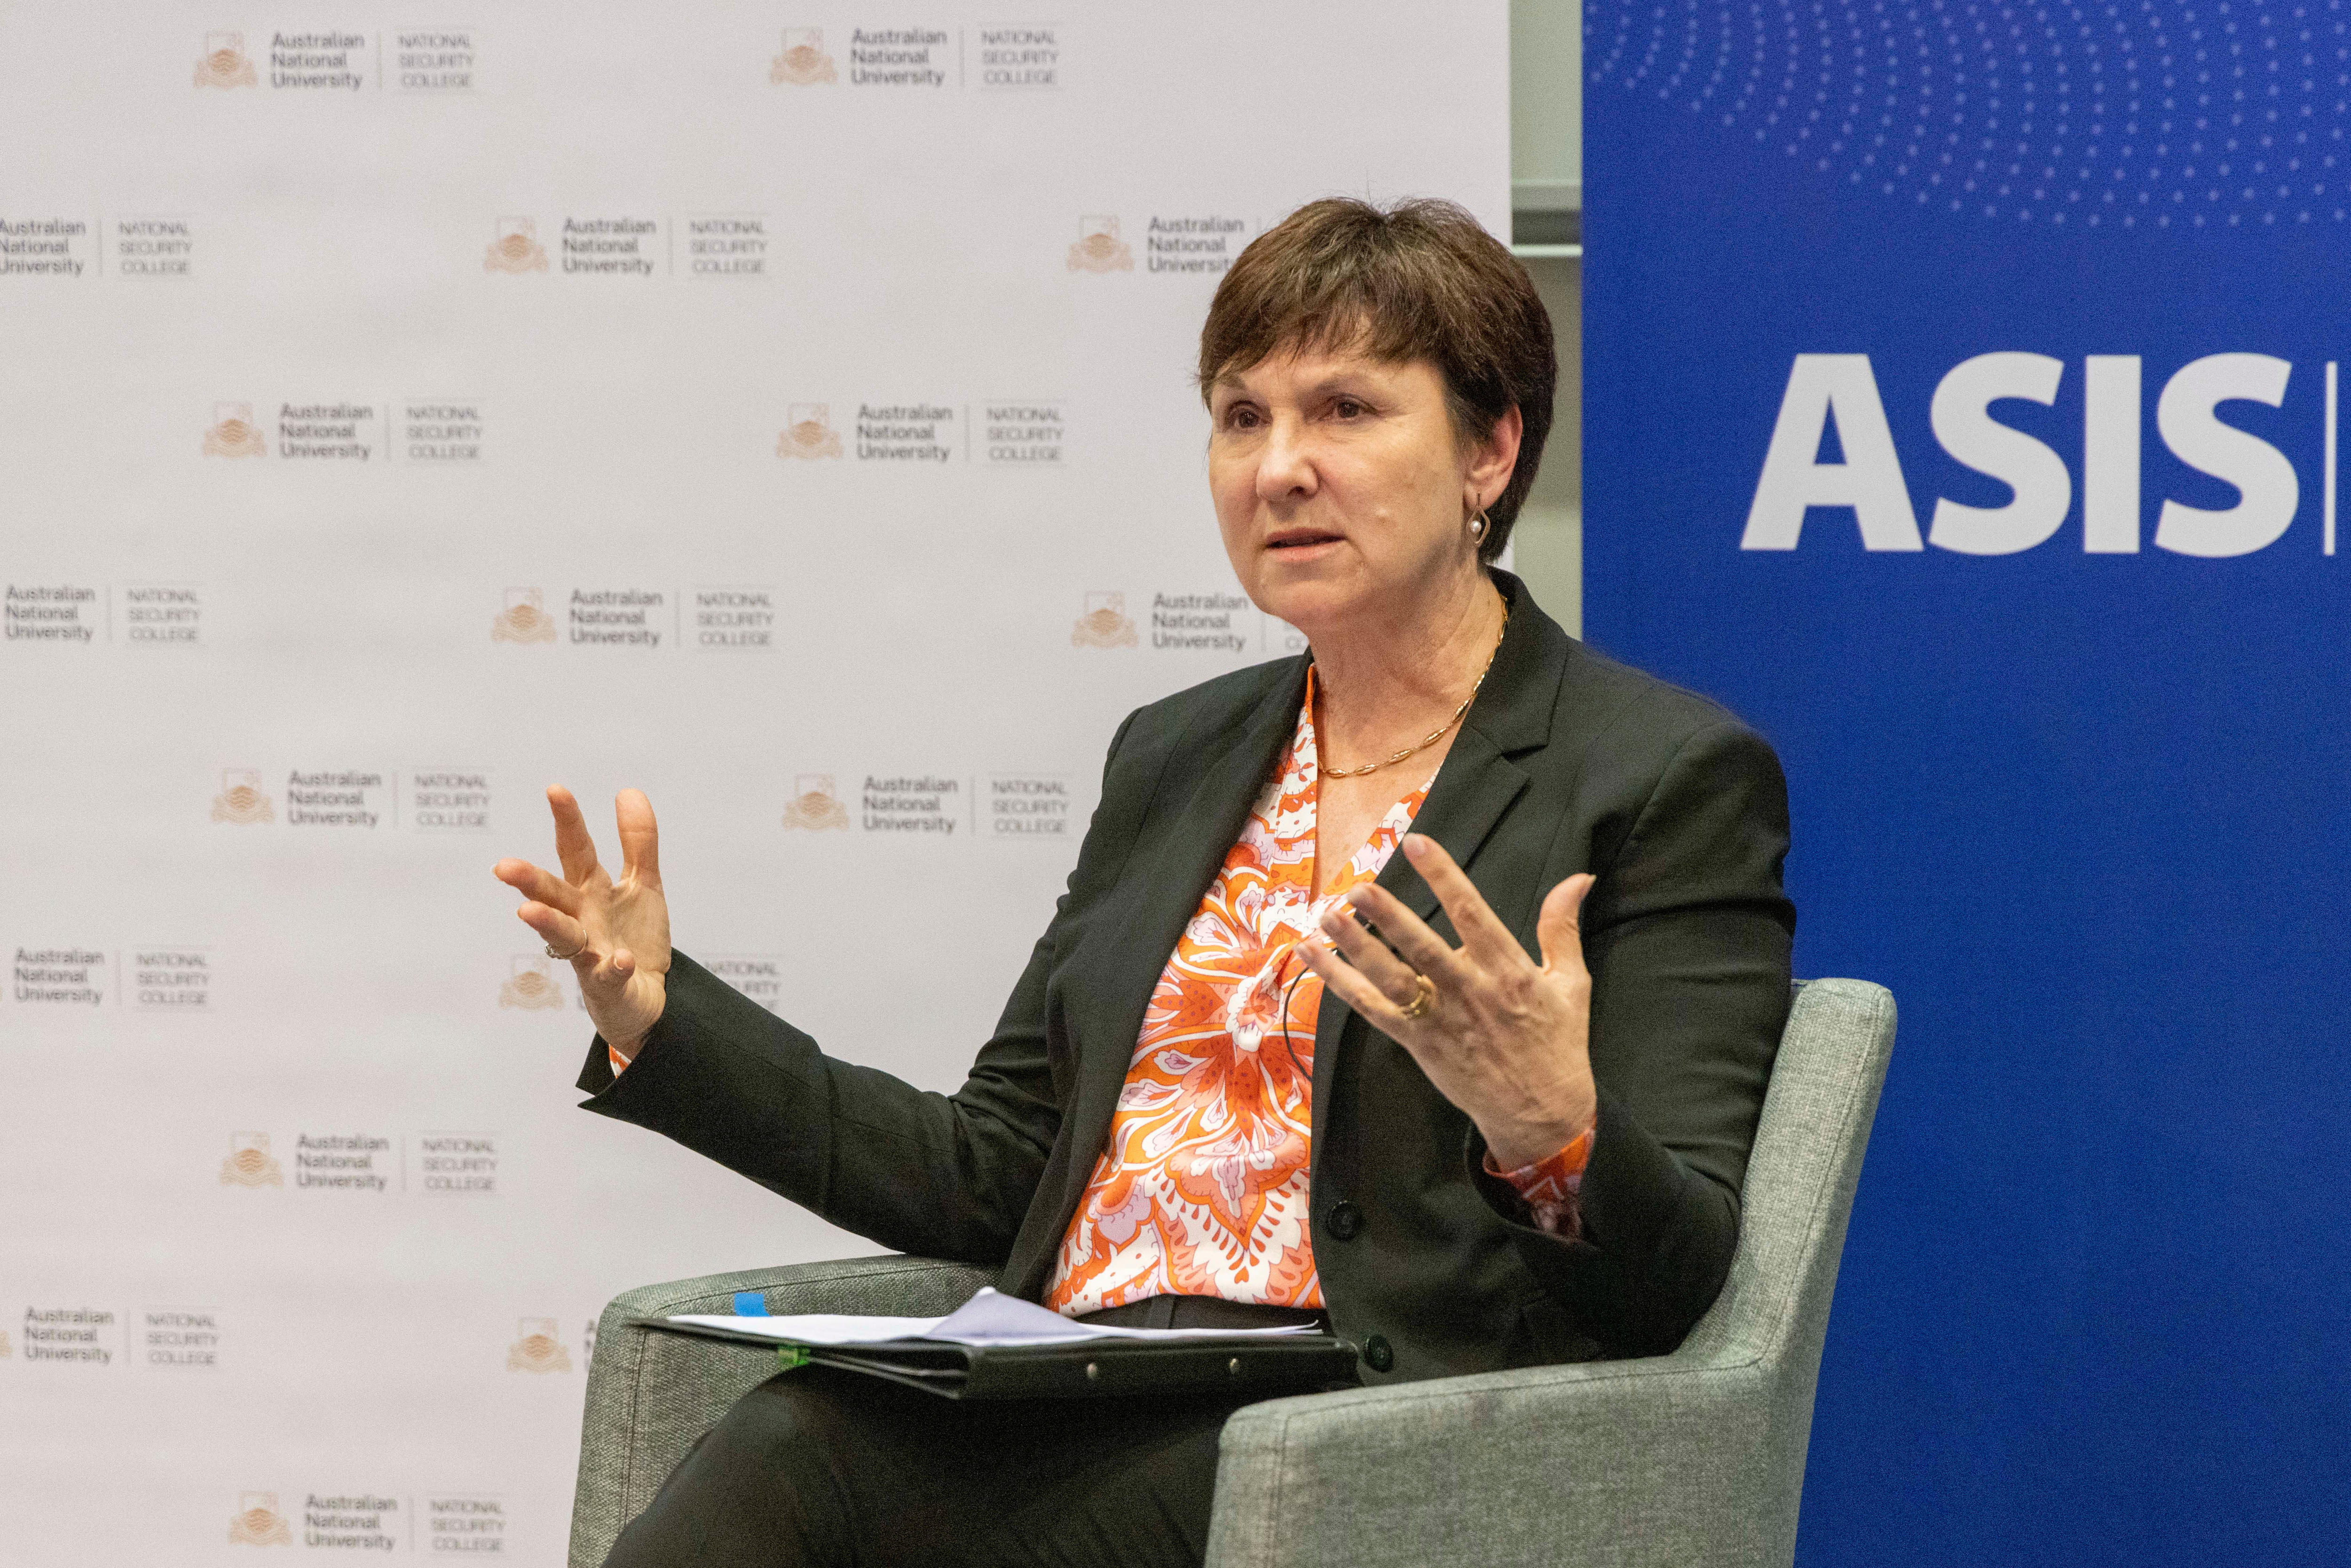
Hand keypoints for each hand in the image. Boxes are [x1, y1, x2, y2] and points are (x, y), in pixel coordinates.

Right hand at [493, 786, 671, 1058]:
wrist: (644, 996)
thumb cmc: (632, 937)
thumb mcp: (642, 884)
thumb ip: (637, 842)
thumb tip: (628, 791)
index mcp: (591, 890)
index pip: (575, 850)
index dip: (568, 821)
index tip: (556, 789)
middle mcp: (583, 919)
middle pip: (555, 894)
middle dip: (530, 880)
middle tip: (503, 866)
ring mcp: (591, 953)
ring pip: (564, 937)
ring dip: (547, 923)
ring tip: (529, 911)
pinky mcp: (609, 984)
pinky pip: (610, 975)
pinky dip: (615, 967)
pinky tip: (621, 960)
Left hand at [1294, 834, 1596, 1169]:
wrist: (1543, 1115)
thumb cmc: (1557, 1044)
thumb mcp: (1571, 983)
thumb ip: (1562, 927)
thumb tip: (1577, 877)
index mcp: (1509, 972)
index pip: (1472, 914)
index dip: (1444, 877)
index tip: (1417, 843)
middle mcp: (1469, 993)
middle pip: (1423, 949)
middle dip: (1390, 917)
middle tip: (1359, 888)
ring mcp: (1439, 1020)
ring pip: (1391, 980)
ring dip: (1357, 949)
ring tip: (1327, 918)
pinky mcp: (1417, 1043)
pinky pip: (1372, 1010)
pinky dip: (1340, 984)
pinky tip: (1313, 957)